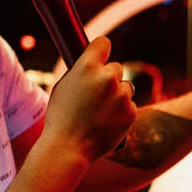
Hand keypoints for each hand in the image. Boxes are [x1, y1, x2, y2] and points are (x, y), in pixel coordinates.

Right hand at [43, 36, 135, 161]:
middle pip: (117, 68)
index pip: (103, 43)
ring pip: (126, 87)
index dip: (101, 50)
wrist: (69, 147)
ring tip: (99, 112)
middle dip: (109, 78)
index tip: (101, 55)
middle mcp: (108, 77)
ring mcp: (122, 95)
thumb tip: (94, 62)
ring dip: (117, 95)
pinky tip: (106, 122)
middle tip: (95, 96)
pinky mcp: (131, 112)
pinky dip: (121, 112)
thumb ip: (82, 72)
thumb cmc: (61, 116)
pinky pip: (129, 105)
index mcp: (88, 66)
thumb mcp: (64, 86)